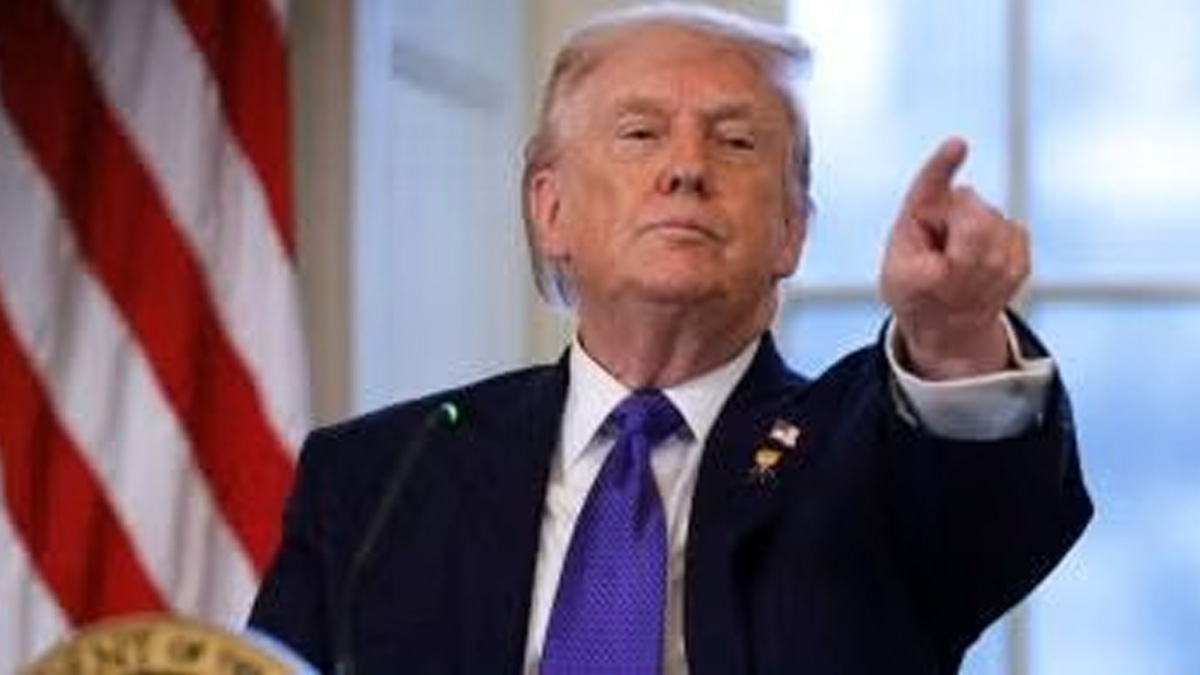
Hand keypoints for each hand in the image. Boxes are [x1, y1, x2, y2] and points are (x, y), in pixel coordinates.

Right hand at [880, 137, 1028, 379]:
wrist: (944, 328)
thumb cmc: (914, 277)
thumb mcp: (901, 237)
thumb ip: (926, 187)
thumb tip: (958, 142)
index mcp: (934, 278)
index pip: (955, 219)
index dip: (952, 181)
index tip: (957, 144)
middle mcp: (975, 280)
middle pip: (974, 209)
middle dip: (954, 211)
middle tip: (937, 242)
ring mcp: (1003, 275)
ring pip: (991, 214)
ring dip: (971, 222)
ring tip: (954, 252)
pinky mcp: (1021, 268)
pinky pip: (1007, 223)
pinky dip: (991, 231)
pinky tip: (975, 254)